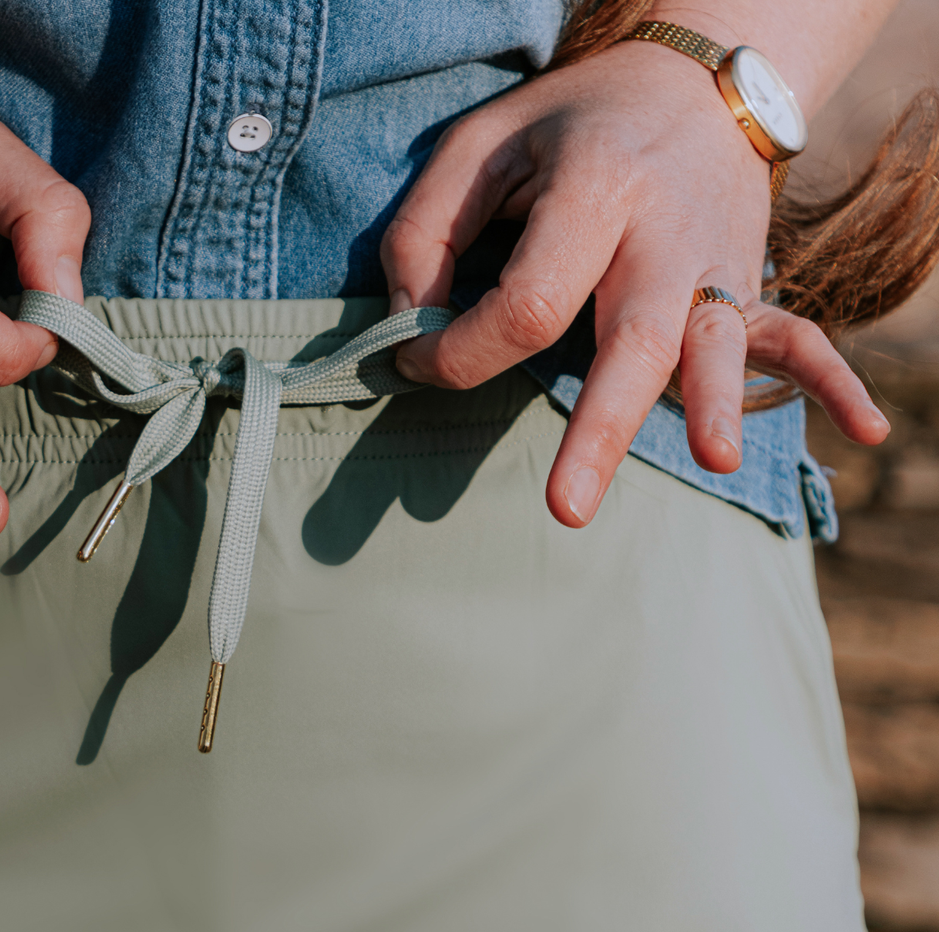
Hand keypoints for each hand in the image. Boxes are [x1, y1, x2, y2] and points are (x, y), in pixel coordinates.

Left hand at [381, 39, 889, 527]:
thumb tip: (413, 325)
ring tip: (714, 462)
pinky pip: (796, 334)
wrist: (691, 80)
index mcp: (594, 188)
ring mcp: (716, 262)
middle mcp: (664, 230)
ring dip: (714, 404)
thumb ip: (424, 232)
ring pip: (715, 343)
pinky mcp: (745, 285)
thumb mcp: (477, 146)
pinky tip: (864, 430)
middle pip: (631, 338)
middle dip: (600, 426)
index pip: (524, 302)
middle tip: (566, 507)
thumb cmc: (569, 127)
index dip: (461, 351)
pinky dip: (832, 382)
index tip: (419, 361)